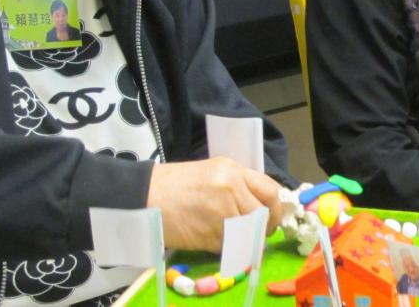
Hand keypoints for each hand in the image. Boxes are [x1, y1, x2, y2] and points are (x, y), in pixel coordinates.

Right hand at [145, 157, 282, 251]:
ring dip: (243, 239)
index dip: (275, 208)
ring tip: (231, 237)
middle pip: (262, 215)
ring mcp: (221, 212)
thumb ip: (237, 185)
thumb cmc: (175, 183)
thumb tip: (260, 206)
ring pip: (248, 233)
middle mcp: (232, 189)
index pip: (270, 190)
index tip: (270, 218)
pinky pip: (229, 246)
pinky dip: (225, 247)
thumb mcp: (212, 172)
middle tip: (255, 233)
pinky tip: (213, 240)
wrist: (143, 195)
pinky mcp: (209, 234)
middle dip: (262, 227)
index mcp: (233, 170)